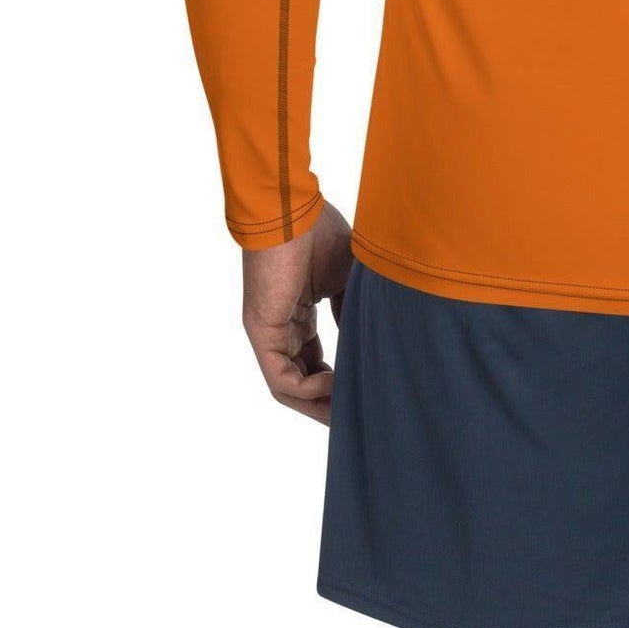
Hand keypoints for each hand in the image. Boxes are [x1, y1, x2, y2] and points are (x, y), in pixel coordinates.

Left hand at [240, 200, 352, 424]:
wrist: (292, 211)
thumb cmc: (319, 232)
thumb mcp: (348, 276)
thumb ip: (354, 308)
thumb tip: (367, 339)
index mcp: (299, 313)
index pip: (315, 361)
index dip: (338, 381)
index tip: (363, 391)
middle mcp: (281, 328)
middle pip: (302, 382)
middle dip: (329, 403)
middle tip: (357, 416)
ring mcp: (269, 333)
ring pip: (290, 388)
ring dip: (319, 405)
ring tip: (348, 411)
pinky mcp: (262, 334)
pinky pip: (282, 379)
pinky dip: (309, 390)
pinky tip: (336, 385)